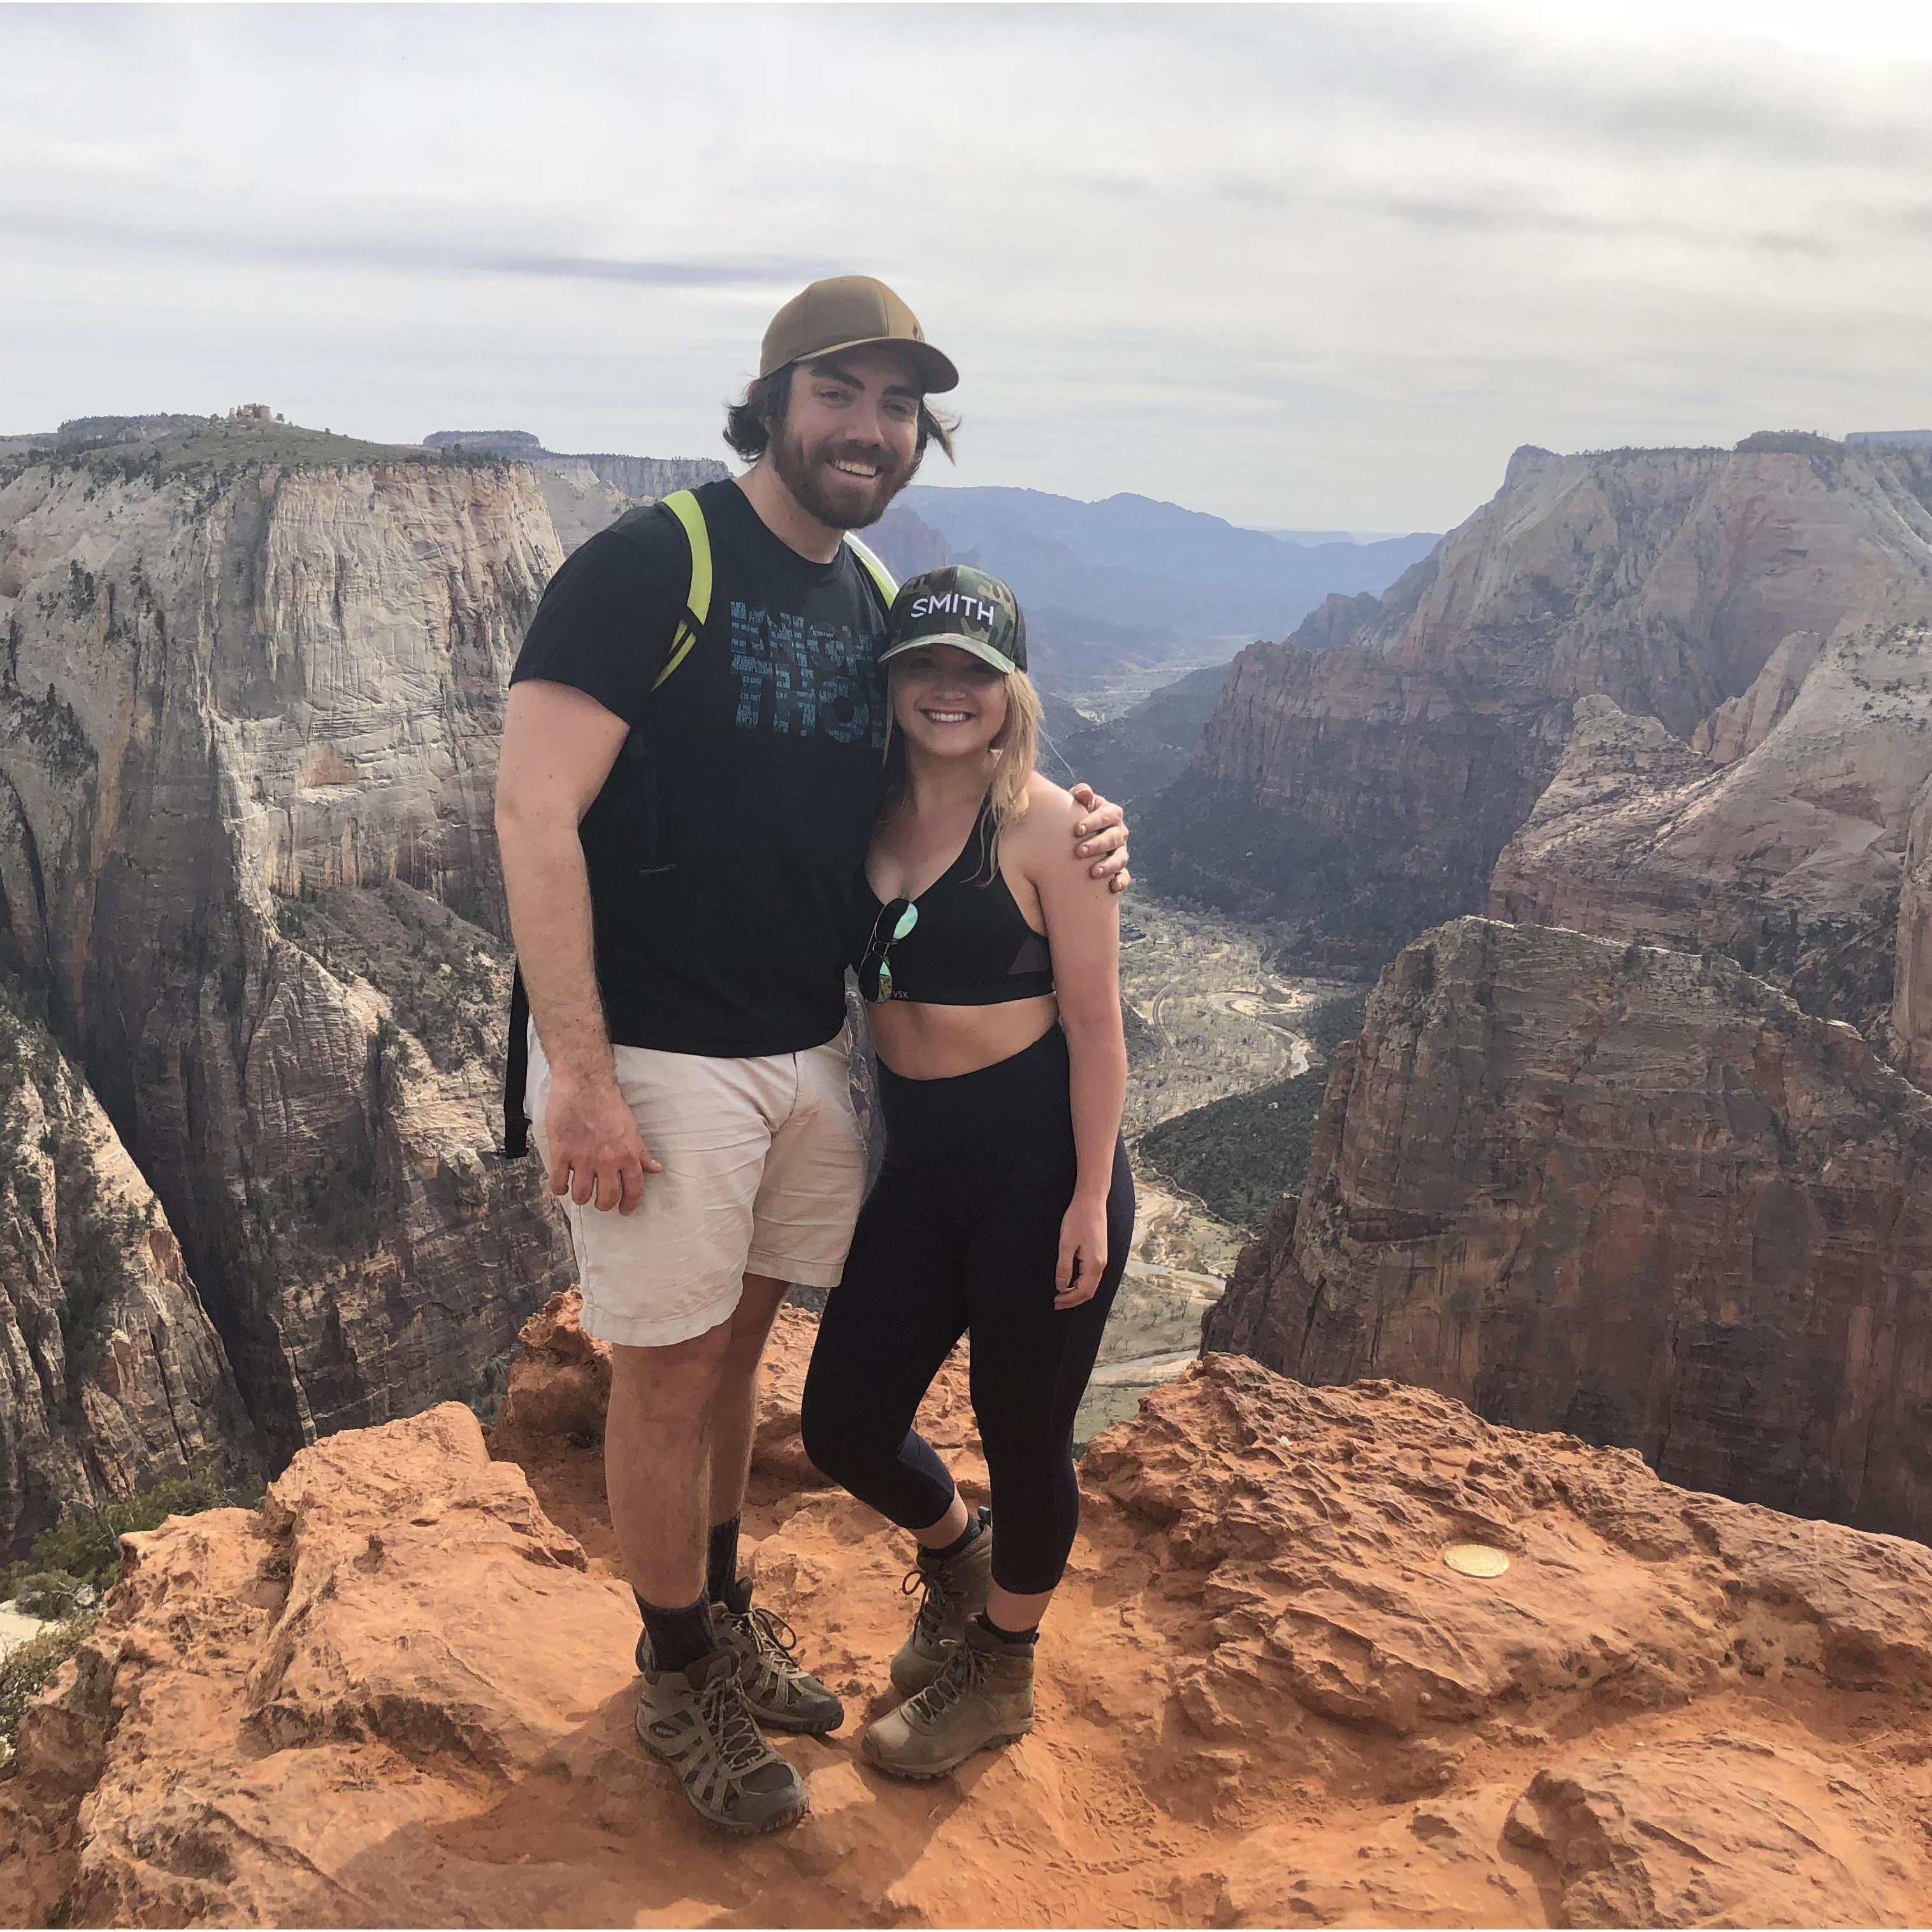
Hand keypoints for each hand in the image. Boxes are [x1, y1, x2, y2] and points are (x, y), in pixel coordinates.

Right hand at [545, 1066, 659, 1214]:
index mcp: (627, 1155)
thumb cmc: (609, 1103)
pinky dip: (559, 1188)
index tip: (625, 1211)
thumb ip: (641, 1152)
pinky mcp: (561, 1153)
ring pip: (581, 1195)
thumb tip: (655, 1169)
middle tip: (601, 1202)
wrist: (585, 1085)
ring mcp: (583, 1159)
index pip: (634, 1190)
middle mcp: (607, 1161)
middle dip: (604, 1204)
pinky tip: (562, 1184)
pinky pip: (558, 1182)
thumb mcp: (632, 1128)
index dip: (630, 1205)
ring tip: (581, 1191)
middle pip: (606, 1198)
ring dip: (581, 1197)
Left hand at [1054, 1194, 1109, 1308]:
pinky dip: (1082, 1283)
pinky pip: (1092, 1276)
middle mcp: (1101, 1264)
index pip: (1083, 1291)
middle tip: (1057, 1302)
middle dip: (1073, 1300)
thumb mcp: (1066, 1244)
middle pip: (1089, 1291)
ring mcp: (1102, 1258)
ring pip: (1091, 1284)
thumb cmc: (1078, 1219)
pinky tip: (1072, 1281)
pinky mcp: (1099, 1253)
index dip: (1069, 1299)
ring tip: (1062, 1294)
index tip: (1055, 1301)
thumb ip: (1064, 1267)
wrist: (1091, 1201)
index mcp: (1094, 1264)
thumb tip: (1061, 1286)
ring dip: (1077, 1292)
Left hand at [1069, 784, 1130, 894]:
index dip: (1093, 822)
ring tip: (1094, 873)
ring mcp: (1121, 851)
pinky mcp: (1119, 869)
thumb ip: (1081, 795)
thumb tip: (1082, 793)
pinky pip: (1125, 876)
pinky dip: (1121, 881)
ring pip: (1120, 858)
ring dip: (1109, 865)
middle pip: (1113, 838)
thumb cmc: (1075, 817)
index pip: (1106, 815)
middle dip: (1097, 845)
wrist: (1075, 836)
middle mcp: (1119, 832)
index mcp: (1111, 813)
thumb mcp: (1077, 803)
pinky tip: (1113, 887)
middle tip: (1079, 852)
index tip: (1076, 830)